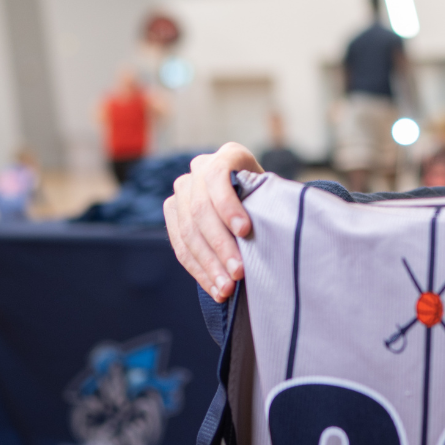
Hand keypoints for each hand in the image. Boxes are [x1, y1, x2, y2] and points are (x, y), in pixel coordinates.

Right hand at [164, 142, 263, 300]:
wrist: (251, 200)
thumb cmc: (269, 199)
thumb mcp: (272, 193)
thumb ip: (267, 203)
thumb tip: (272, 231)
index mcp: (228, 155)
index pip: (218, 178)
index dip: (228, 206)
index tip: (245, 231)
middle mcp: (200, 168)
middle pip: (201, 210)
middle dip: (221, 246)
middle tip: (238, 274)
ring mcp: (182, 190)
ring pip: (188, 232)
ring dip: (208, 265)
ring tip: (226, 289)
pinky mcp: (172, 213)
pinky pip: (180, 246)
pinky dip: (199, 271)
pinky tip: (214, 288)